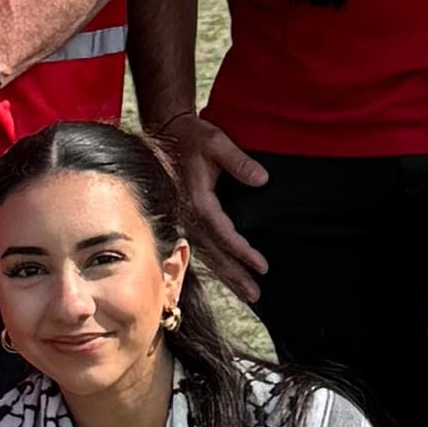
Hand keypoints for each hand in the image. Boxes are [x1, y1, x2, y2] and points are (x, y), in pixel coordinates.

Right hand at [159, 109, 270, 300]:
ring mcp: (184, 218)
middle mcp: (188, 214)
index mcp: (197, 199)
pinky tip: (227, 276)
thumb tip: (262, 180)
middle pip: (214, 253)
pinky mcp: (184, 218)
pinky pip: (200, 247)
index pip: (223, 233)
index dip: (243, 251)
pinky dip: (215, 264)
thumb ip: (239, 162)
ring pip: (207, 254)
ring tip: (248, 294)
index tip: (262, 266)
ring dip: (227, 275)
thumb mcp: (216, 142)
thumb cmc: (192, 136)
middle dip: (235, 276)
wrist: (165, 131)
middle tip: (255, 295)